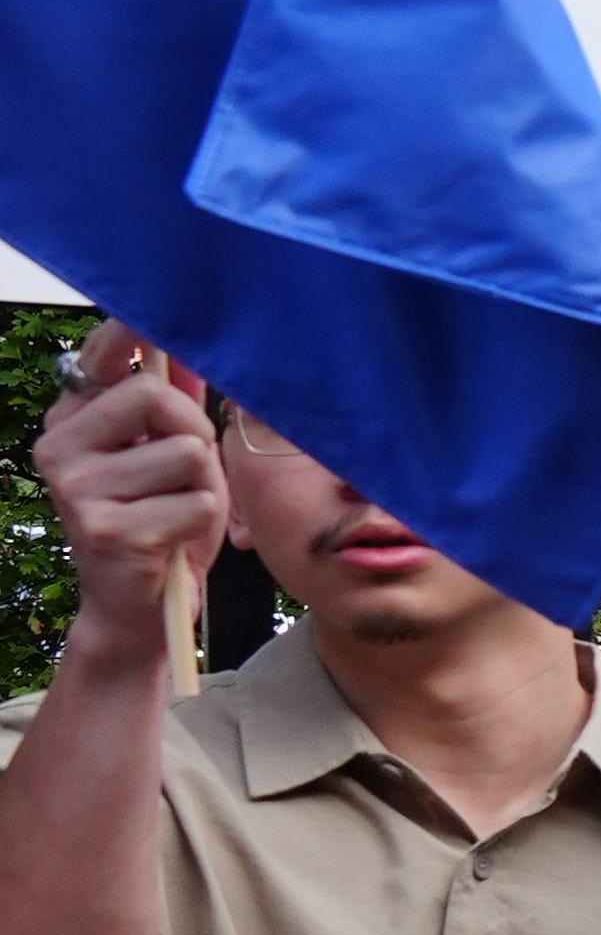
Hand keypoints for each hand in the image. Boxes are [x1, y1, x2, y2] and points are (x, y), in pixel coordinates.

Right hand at [31, 327, 224, 669]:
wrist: (136, 609)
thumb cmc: (158, 524)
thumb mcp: (167, 456)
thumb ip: (175, 402)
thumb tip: (188, 345)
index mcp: (69, 423)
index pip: (103, 354)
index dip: (143, 334)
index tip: (166, 325)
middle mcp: (60, 449)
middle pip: (154, 395)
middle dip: (196, 430)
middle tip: (191, 468)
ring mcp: (79, 490)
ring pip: (186, 451)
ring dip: (205, 482)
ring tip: (180, 507)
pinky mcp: (111, 530)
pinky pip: (198, 501)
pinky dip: (205, 519)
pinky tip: (177, 537)